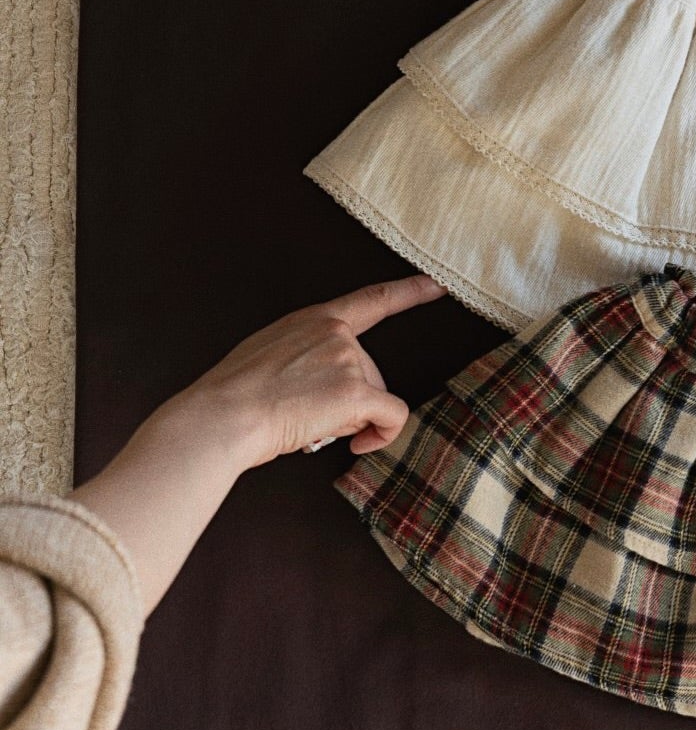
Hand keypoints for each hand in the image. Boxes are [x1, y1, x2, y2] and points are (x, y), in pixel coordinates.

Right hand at [172, 272, 447, 469]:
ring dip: (353, 419)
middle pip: (371, 372)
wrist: (224, 415)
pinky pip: (392, 416)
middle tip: (308, 414)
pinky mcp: (356, 392)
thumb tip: (319, 383)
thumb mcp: (267, 352)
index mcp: (314, 320)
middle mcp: (336, 334)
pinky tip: (358, 444)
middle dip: (351, 400)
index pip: (372, 300)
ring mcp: (348, 361)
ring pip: (375, 397)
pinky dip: (383, 435)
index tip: (436, 284)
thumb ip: (302, 353)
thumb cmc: (235, 396)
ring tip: (309, 423)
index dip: (409, 292)